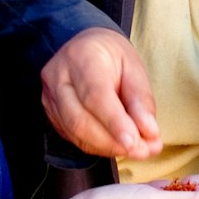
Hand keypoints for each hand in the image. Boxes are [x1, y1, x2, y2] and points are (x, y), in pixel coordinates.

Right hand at [40, 28, 160, 159]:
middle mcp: (58, 75)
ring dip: (107, 147)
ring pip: (74, 132)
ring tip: (135, 150)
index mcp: (82, 56)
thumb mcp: (134, 66)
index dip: (115, 123)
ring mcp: (50, 96)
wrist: (86, 47)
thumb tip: (149, 132)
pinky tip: (115, 145)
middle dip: (112, 142)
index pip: (95, 95)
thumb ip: (141, 99)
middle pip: (80, 119)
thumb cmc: (111, 55)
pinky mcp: (50, 112)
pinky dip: (97, 146)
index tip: (134, 141)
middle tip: (142, 151)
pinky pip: (72, 137)